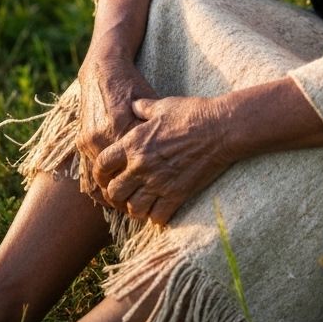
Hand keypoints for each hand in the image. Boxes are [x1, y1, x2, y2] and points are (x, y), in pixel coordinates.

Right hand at [75, 58, 157, 198]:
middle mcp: (102, 135)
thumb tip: (178, 149)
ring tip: (127, 206)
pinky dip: (100, 183)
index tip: (158, 194)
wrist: (104, 70)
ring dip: (112, 193)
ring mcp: (89, 138)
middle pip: (116, 175)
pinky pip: (89, 170)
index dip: (146, 181)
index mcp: (121, 126)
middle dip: (128, 195)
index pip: (134, 164)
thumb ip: (158, 127)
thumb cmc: (134, 85)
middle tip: (142, 209)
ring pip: (99, 178)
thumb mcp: (151, 103)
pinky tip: (110, 194)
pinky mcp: (82, 139)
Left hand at [92, 96, 233, 225]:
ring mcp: (159, 182)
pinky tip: (160, 208)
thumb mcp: (163, 105)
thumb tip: (133, 104)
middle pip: (114, 192)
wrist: (222, 128)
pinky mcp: (177, 194)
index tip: (107, 176)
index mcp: (134, 143)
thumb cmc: (193, 113)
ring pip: (134, 209)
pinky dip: (156, 216)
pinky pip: (157, 217)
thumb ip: (143, 107)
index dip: (100, 173)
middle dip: (116, 194)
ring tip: (142, 202)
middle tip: (125, 192)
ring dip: (135, 207)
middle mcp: (142, 165)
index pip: (102, 165)